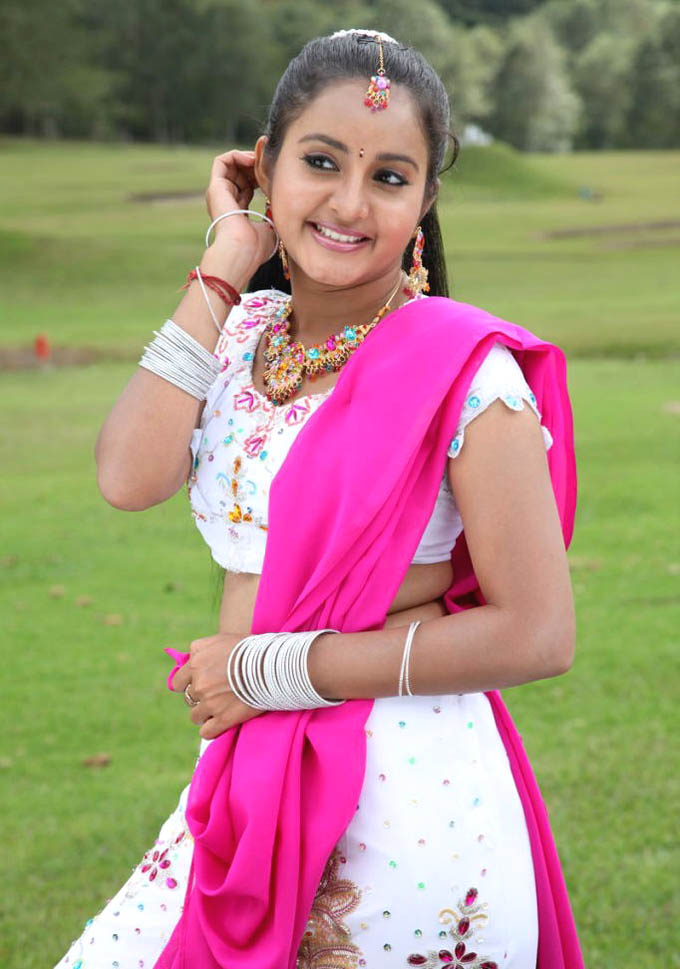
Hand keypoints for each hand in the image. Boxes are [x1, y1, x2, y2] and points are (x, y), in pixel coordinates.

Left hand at [170, 633, 263, 739]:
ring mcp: (210, 703)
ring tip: (222, 708)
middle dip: (202, 697)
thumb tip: (191, 659)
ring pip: (196, 716)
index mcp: (196, 662)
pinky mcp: (223, 719)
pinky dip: (212, 729)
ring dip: (206, 714)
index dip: (188, 684)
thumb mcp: (220, 639)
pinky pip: (206, 732)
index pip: (178, 682)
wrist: (270, 664)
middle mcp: (199, 683)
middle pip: (190, 698)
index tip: (199, 684)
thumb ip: (201, 649)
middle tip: (218, 693)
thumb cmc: (250, 648)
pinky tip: (221, 723)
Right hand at [204, 149, 274, 275]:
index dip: (261, 177)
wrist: (242, 250)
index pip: (247, 186)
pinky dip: (237, 155)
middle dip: (255, 166)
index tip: (274, 174)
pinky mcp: (215, 186)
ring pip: (231, 165)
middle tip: (268, 164)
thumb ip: (273, 212)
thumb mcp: (270, 226)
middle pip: (239, 173)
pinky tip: (252, 160)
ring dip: (247, 158)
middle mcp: (225, 201)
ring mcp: (219, 194)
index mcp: (237, 212)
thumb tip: (282, 201)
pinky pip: (222, 161)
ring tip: (261, 161)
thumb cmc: (256, 247)